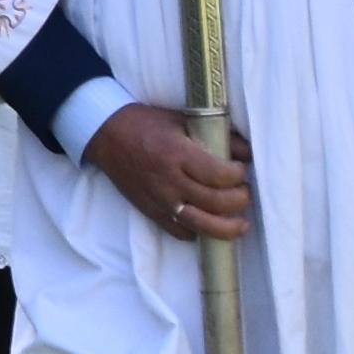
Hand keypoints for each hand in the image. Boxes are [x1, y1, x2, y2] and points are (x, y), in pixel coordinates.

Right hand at [96, 99, 254, 242]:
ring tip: (241, 225)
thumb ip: (216, 135)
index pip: (219, 175)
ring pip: (201, 225)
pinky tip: (210, 226)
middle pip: (216, 202)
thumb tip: (247, 150)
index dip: (238, 175)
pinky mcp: (151, 213)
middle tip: (245, 192)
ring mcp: (160, 201)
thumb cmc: (146, 124)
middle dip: (239, 199)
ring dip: (227, 228)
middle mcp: (170, 181)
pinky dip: (199, 233)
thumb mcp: (182, 120)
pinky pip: (180, 233)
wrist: (106, 136)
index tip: (242, 169)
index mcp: (177, 154)